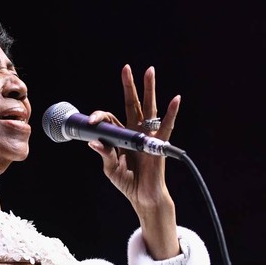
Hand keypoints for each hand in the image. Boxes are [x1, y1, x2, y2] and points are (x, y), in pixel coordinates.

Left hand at [87, 64, 179, 219]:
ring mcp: (147, 136)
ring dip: (150, 90)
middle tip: (127, 68)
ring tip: (149, 71)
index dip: (99, 117)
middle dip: (130, 86)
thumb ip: (105, 155)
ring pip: (149, 108)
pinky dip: (171, 113)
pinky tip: (175, 99)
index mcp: (121, 136)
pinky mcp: (159, 144)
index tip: (90, 121)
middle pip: (132, 104)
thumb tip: (94, 143)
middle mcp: (135, 131)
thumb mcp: (110, 169)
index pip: (110, 119)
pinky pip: (166, 126)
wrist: (142, 196)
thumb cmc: (128, 182)